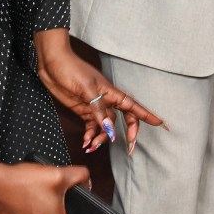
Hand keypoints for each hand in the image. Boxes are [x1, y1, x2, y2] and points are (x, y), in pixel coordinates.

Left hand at [34, 28, 165, 154]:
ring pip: (106, 127)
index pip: (133, 106)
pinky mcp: (83, 110)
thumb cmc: (72, 69)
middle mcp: (106, 100)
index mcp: (111, 92)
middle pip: (123, 119)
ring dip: (102, 138)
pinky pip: (92, 127)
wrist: (52, 64)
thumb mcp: (86, 89)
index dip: (147, 115)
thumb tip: (110, 130)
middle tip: (130, 149)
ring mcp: (94, 106)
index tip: (161, 124)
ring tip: (92, 146)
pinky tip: (86, 142)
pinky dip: (90, 136)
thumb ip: (98, 110)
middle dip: (128, 134)